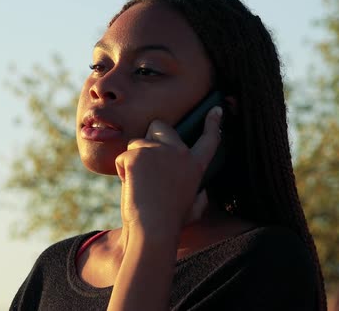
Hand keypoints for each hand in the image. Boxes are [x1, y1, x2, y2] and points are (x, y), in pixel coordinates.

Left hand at [115, 106, 222, 235]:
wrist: (153, 228)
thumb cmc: (171, 224)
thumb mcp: (194, 210)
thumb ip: (200, 197)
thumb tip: (203, 193)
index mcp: (196, 166)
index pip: (209, 139)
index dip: (213, 123)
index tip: (216, 110)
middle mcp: (180, 152)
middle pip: (160, 126)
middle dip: (151, 136)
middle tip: (146, 159)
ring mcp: (158, 150)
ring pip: (137, 143)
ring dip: (134, 159)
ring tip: (139, 183)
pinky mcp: (137, 155)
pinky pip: (123, 157)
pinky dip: (122, 171)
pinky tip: (130, 185)